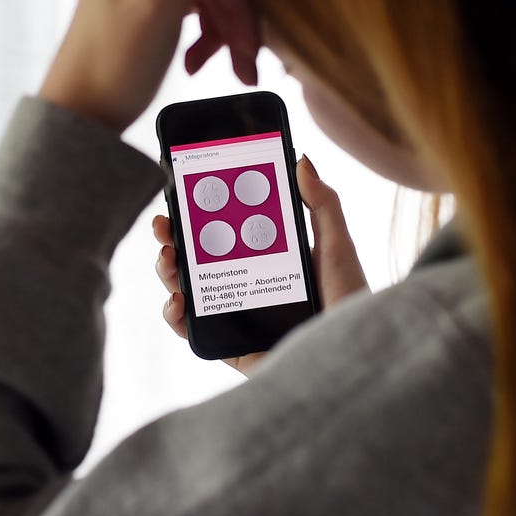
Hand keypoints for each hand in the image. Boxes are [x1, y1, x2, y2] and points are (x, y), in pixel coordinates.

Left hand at [39, 0, 259, 129]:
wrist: (82, 111)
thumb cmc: (113, 63)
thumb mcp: (158, 1)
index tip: (251, 46)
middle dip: (234, 21)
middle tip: (247, 67)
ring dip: (224, 33)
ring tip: (234, 71)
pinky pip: (193, 6)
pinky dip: (205, 36)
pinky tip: (198, 63)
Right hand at [153, 156, 368, 374]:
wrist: (351, 355)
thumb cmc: (351, 301)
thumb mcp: (337, 246)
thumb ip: (322, 203)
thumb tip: (301, 160)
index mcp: (269, 260)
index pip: (226, 230)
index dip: (200, 213)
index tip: (182, 193)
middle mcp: (249, 287)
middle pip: (199, 259)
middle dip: (174, 239)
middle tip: (164, 225)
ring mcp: (237, 317)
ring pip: (190, 290)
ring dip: (169, 272)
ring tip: (168, 259)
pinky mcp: (231, 347)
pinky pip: (194, 332)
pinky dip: (176, 317)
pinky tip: (176, 301)